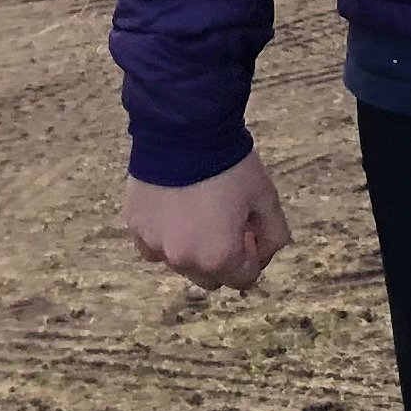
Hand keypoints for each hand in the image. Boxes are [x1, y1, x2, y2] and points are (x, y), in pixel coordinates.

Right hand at [126, 150, 292, 290]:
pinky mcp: (136, 228)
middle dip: (223, 259)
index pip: (243, 279)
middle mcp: (184, 260)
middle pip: (210, 278)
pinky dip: (165, 237)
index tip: (251, 232)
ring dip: (193, 249)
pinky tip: (174, 209)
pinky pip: (153, 246)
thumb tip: (266, 252)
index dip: (253, 256)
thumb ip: (274, 233)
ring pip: (180, 264)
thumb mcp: (266, 196)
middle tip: (227, 224)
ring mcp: (155, 246)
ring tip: (200, 212)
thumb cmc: (230, 165)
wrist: (184, 131)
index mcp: (219, 257)